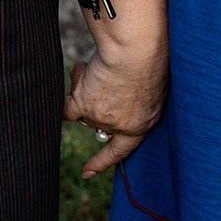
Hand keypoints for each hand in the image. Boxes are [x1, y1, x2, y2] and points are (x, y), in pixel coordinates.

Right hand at [67, 0, 168, 176]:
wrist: (137, 48)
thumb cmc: (151, 55)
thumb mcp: (153, 82)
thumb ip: (137, 96)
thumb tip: (114, 97)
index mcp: (145, 121)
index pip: (123, 149)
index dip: (104, 160)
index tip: (87, 172)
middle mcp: (123, 125)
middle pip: (99, 123)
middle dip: (97, 103)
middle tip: (104, 80)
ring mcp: (102, 117)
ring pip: (83, 109)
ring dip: (87, 86)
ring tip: (99, 64)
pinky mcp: (84, 105)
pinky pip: (67, 108)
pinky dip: (74, 86)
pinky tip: (83, 70)